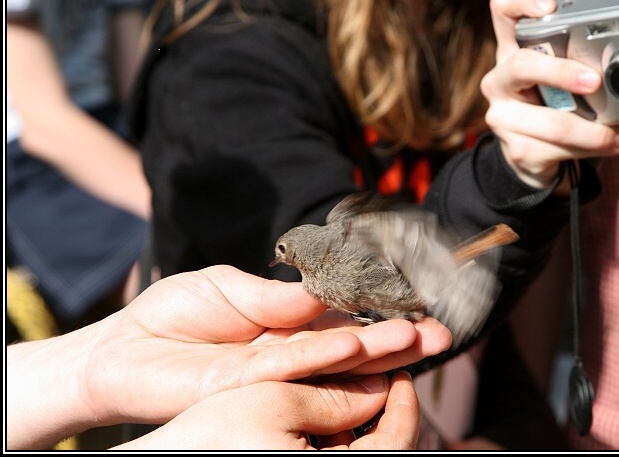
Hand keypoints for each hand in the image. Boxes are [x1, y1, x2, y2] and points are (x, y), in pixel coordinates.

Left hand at [8, 265, 449, 448]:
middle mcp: (288, 355)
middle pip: (351, 350)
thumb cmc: (174, 316)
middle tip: (441, 333)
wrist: (121, 346)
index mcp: (288, 328)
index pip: (344, 322)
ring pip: (332, 365)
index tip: (419, 308)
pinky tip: (358, 347)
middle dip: (396, 342)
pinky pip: (291, 368)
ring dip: (377, 354)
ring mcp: (271, 373)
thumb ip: (274, 295)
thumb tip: (320, 291)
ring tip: (420, 341)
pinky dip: (326, 357)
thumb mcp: (227, 288)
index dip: (380, 316)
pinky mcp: (245, 385)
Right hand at [481, 0, 618, 189]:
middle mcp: (499, 81)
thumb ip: (575, 38)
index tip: (549, 8)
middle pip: (520, 65)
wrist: (531, 154)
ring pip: (549, 122)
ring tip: (615, 132)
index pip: (502, 11)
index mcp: (511, 52)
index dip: (521, 2)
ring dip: (590, 129)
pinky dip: (591, 147)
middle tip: (593, 81)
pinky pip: (559, 149)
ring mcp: (503, 117)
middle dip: (561, 73)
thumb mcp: (560, 70)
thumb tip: (596, 1)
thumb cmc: (550, 103)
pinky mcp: (517, 149)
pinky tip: (610, 143)